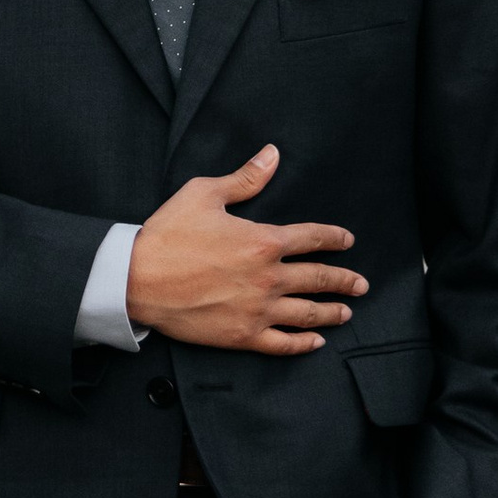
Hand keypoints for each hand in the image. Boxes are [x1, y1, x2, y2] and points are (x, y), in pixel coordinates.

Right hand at [125, 145, 365, 353]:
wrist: (136, 280)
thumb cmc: (167, 234)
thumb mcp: (204, 194)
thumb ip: (245, 178)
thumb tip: (272, 154)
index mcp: (264, 241)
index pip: (313, 238)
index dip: (335, 239)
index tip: (348, 241)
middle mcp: (269, 277)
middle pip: (320, 278)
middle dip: (345, 280)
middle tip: (362, 284)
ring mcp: (258, 309)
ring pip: (308, 313)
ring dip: (332, 312)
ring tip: (346, 312)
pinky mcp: (243, 335)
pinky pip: (284, 343)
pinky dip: (304, 343)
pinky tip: (316, 341)